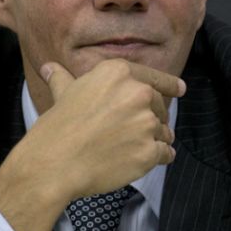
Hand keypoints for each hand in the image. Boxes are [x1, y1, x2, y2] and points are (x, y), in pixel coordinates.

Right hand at [30, 58, 184, 198]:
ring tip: (134, 147)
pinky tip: (145, 160)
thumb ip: (63, 78)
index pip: (153, 78)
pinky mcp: (149, 151)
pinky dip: (160, 157)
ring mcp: (146, 123)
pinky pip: (165, 153)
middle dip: (152, 118)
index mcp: (119, 73)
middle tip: (134, 130)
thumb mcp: (62, 93)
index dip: (168, 85)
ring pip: (163, 130)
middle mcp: (137, 93)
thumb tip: (49, 68)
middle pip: (159, 106)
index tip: (180, 89)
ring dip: (154, 138)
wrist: (55, 162)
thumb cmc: (58, 127)